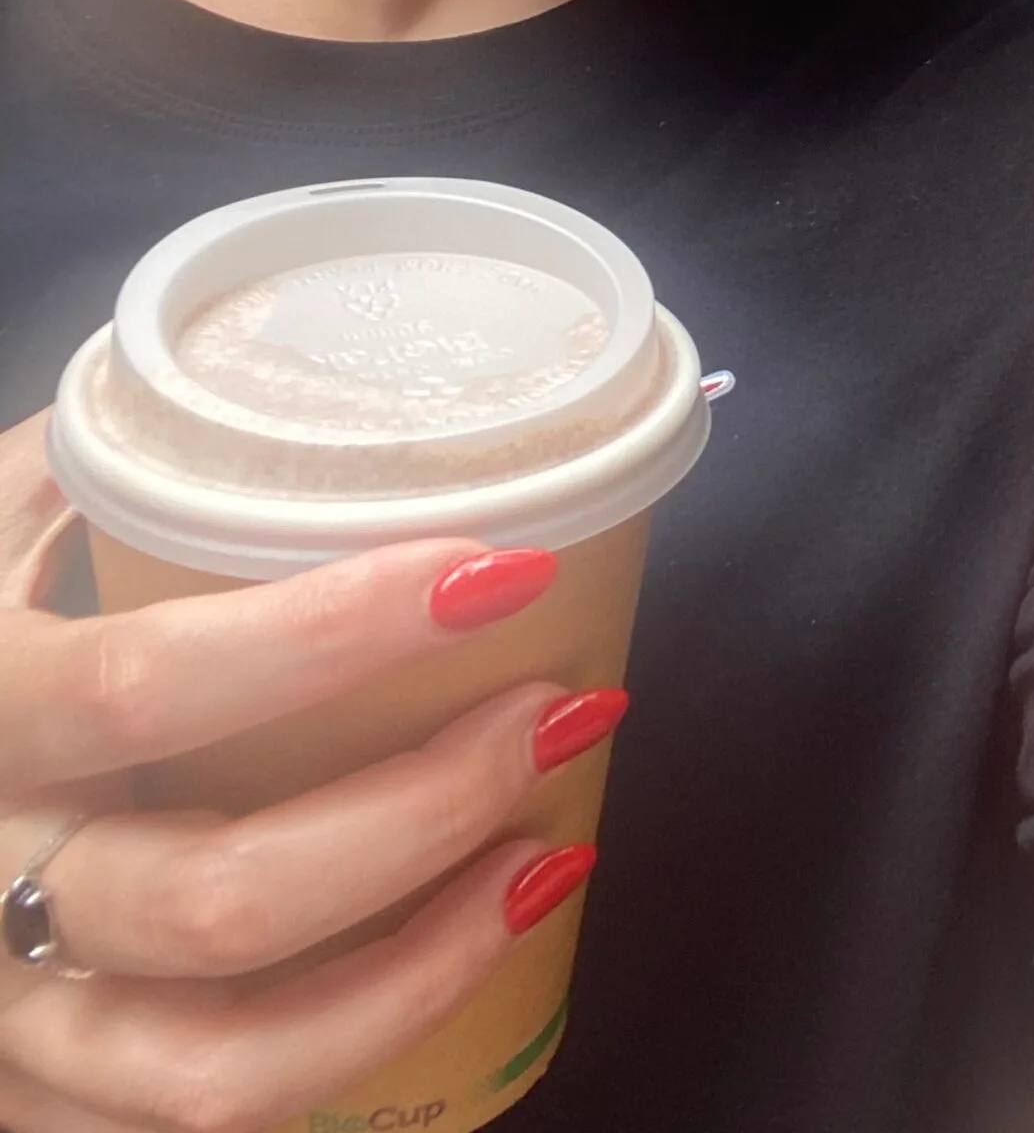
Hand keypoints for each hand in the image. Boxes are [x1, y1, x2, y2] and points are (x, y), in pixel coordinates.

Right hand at [0, 414, 611, 1132]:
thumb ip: (107, 467)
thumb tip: (280, 395)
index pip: (155, 685)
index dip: (335, 633)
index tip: (496, 570)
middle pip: (223, 896)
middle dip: (429, 807)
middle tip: (558, 709)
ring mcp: (8, 1023)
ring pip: (223, 1066)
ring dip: (423, 966)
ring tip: (548, 860)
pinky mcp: (35, 1106)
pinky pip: (200, 1131)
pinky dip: (353, 1058)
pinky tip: (456, 962)